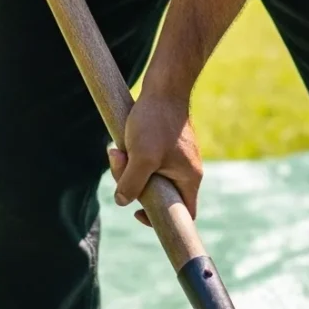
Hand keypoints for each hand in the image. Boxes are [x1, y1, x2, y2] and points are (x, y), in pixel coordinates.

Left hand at [108, 92, 203, 224]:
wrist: (164, 87)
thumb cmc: (157, 121)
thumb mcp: (142, 156)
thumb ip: (132, 183)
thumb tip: (122, 201)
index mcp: (189, 179)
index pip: (184, 214)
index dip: (162, 220)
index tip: (138, 212)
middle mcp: (186, 172)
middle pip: (158, 194)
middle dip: (134, 185)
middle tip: (121, 165)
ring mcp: (176, 159)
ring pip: (148, 177)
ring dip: (129, 169)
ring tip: (118, 149)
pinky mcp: (165, 147)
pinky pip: (146, 162)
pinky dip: (132, 157)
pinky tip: (123, 144)